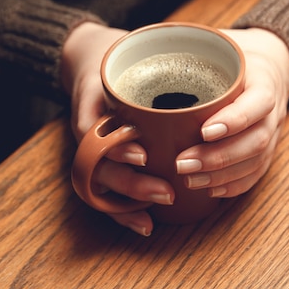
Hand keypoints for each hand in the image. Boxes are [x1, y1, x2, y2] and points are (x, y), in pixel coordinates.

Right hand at [61, 22, 173, 235]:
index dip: (118, 150)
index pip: (95, 138)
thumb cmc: (112, 68)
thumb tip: (199, 85)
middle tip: (166, 192)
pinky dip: (124, 214)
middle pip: (101, 172)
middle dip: (132, 186)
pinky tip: (147, 225)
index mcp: (91, 116)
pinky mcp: (103, 167)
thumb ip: (145, 79)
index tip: (143, 155)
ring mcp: (93, 156)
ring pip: (103, 190)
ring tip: (158, 212)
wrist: (91, 64)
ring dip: (129, 205)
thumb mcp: (121, 67)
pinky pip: (108, 197)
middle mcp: (89, 141)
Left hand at [175, 28, 288, 198]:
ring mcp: (274, 132)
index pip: (257, 103)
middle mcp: (273, 110)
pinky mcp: (267, 149)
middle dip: (218, 157)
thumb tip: (138, 50)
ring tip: (189, 179)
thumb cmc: (232, 55)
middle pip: (256, 140)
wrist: (268, 64)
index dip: (234, 120)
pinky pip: (256, 173)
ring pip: (255, 161)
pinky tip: (209, 190)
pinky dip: (233, 185)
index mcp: (264, 80)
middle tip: (182, 163)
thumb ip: (190, 49)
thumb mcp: (218, 42)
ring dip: (221, 175)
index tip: (204, 131)